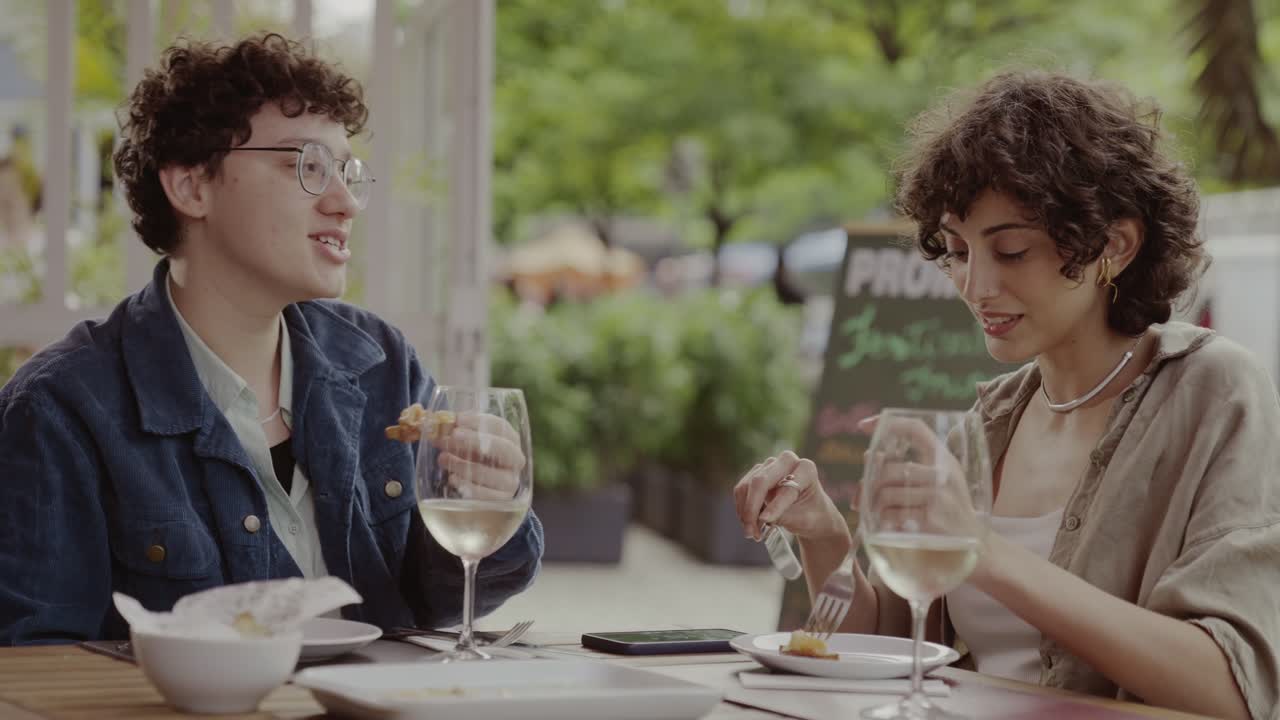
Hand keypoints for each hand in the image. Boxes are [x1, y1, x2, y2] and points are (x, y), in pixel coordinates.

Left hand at [437, 412, 525, 499]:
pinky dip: (467, 486)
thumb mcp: (467, 444)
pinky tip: (452, 478)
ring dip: (464, 465)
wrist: (478, 496)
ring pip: (491, 473)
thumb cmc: (472, 460)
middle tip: (453, 436)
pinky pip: (485, 495)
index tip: (458, 419)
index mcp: (510, 440)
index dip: (479, 421)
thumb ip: (457, 431)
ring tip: (443, 458)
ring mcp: (510, 482)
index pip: (501, 427)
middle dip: (476, 440)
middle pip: (503, 448)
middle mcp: (515, 460)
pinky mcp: (501, 501)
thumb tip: (441, 420)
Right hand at [732, 450, 848, 541]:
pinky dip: (742, 509)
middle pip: (761, 481)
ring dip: (745, 512)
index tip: (765, 521)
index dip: (775, 505)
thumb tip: (761, 517)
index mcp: (806, 469)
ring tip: (751, 533)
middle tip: (750, 533)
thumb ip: (784, 516)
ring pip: (747, 486)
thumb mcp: (804, 520)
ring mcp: (770, 465)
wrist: (810, 513)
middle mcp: (787, 461)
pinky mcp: (756, 473)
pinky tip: (749, 524)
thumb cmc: (811, 515)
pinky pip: (742, 490)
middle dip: (752, 508)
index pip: (786, 488)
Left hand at [858, 415, 981, 537]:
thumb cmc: (947, 507)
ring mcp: (939, 495)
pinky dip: (885, 519)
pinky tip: (890, 523)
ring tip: (877, 511)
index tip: (862, 426)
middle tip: (861, 495)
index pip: (915, 428)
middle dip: (869, 483)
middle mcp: (943, 473)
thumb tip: (867, 455)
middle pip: (888, 468)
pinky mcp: (932, 518)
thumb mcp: (936, 480)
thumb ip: (906, 467)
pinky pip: (892, 514)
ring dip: (874, 504)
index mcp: (944, 458)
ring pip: (886, 493)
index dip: (886, 423)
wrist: (974, 541)